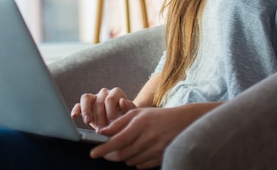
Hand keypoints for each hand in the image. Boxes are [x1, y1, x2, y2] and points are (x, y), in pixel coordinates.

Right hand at [71, 87, 136, 130]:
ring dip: (86, 110)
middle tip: (102, 130)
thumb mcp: (131, 115)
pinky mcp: (85, 105)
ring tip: (87, 121)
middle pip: (99, 101)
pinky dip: (76, 109)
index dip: (110, 112)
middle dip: (100, 117)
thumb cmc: (127, 119)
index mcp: (116, 93)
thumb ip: (129, 108)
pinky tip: (74, 116)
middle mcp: (104, 93)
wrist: (120, 123)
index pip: (110, 99)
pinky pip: (78, 104)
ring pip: (86, 98)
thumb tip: (122, 101)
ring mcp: (93, 98)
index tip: (112, 124)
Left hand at [90, 103, 220, 168]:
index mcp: (140, 124)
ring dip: (124, 157)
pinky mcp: (160, 158)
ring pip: (130, 161)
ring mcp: (155, 149)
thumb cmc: (157, 116)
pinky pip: (141, 166)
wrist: (183, 122)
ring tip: (127, 147)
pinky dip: (136, 161)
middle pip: (122, 154)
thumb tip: (102, 131)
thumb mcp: (138, 113)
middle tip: (105, 153)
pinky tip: (139, 152)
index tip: (93, 154)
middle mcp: (148, 137)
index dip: (103, 148)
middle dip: (110, 155)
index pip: (117, 140)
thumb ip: (119, 122)